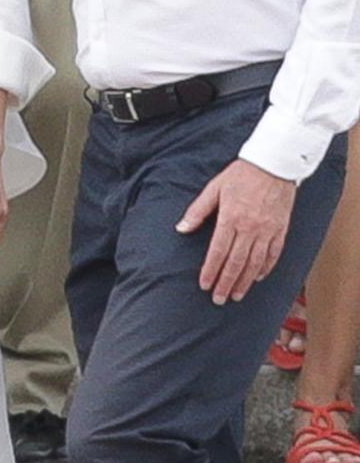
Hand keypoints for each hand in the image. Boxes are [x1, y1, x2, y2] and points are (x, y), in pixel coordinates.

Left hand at [176, 158, 295, 303]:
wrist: (274, 163)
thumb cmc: (242, 174)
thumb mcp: (215, 188)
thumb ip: (197, 211)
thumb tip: (181, 228)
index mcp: (231, 218)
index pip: (218, 252)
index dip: (211, 271)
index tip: (205, 285)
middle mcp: (250, 228)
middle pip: (236, 263)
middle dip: (226, 283)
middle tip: (219, 299)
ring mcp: (267, 230)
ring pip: (255, 263)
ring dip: (245, 281)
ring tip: (236, 295)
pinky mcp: (281, 229)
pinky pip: (274, 254)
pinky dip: (266, 268)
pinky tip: (258, 278)